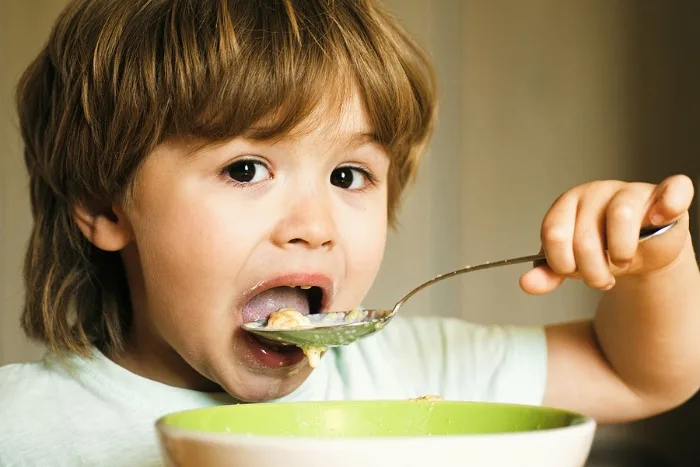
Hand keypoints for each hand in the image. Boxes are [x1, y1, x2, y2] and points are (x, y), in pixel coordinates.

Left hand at [520, 174, 693, 294]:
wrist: (640, 252)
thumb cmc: (601, 250)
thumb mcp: (571, 263)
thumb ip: (548, 273)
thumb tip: (527, 284)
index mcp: (566, 205)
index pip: (553, 233)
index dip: (563, 263)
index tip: (573, 274)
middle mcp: (595, 192)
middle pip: (585, 235)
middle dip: (592, 270)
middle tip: (601, 279)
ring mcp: (630, 190)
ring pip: (620, 215)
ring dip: (621, 253)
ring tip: (622, 262)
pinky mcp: (664, 194)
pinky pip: (674, 189)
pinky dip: (668, 205)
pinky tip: (658, 221)